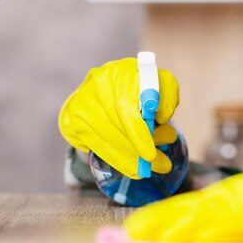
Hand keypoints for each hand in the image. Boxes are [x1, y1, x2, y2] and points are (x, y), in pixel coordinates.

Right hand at [58, 58, 179, 178]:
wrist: (109, 86)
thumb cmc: (142, 85)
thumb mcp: (162, 83)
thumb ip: (167, 95)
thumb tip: (161, 117)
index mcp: (118, 73)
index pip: (124, 107)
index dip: (138, 134)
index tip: (150, 156)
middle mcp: (95, 88)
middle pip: (115, 128)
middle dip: (139, 151)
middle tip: (163, 166)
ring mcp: (82, 106)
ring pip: (106, 142)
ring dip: (131, 160)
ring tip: (153, 167)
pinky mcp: (76, 123)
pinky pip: (98, 148)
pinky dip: (118, 161)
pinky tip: (134, 168)